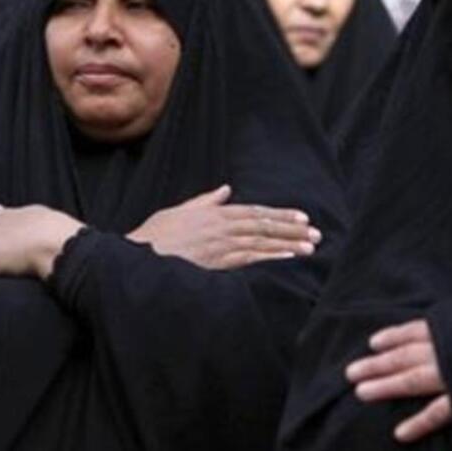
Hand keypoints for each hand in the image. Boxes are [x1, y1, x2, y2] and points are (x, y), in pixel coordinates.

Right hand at [127, 184, 320, 269]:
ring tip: (310, 246)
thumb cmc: (154, 236)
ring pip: (261, 241)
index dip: (280, 215)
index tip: (302, 218)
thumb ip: (205, 201)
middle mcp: (220, 225)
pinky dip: (270, 257)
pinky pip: (249, 259)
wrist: (135, 257)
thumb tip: (225, 190)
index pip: (254, 211)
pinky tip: (288, 259)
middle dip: (291, 228)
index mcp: (213, 212)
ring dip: (287, 243)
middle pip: (263, 225)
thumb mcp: (178, 211)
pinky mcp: (216, 262)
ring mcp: (219, 244)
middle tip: (316, 233)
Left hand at [346, 319, 451, 443]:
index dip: (394, 337)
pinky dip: (419, 422)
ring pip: (413, 380)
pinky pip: (440, 412)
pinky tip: (400, 434)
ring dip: (385, 386)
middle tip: (350, 372)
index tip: (373, 343)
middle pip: (405, 356)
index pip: (417, 331)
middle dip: (376, 364)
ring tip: (360, 393)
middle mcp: (451, 350)